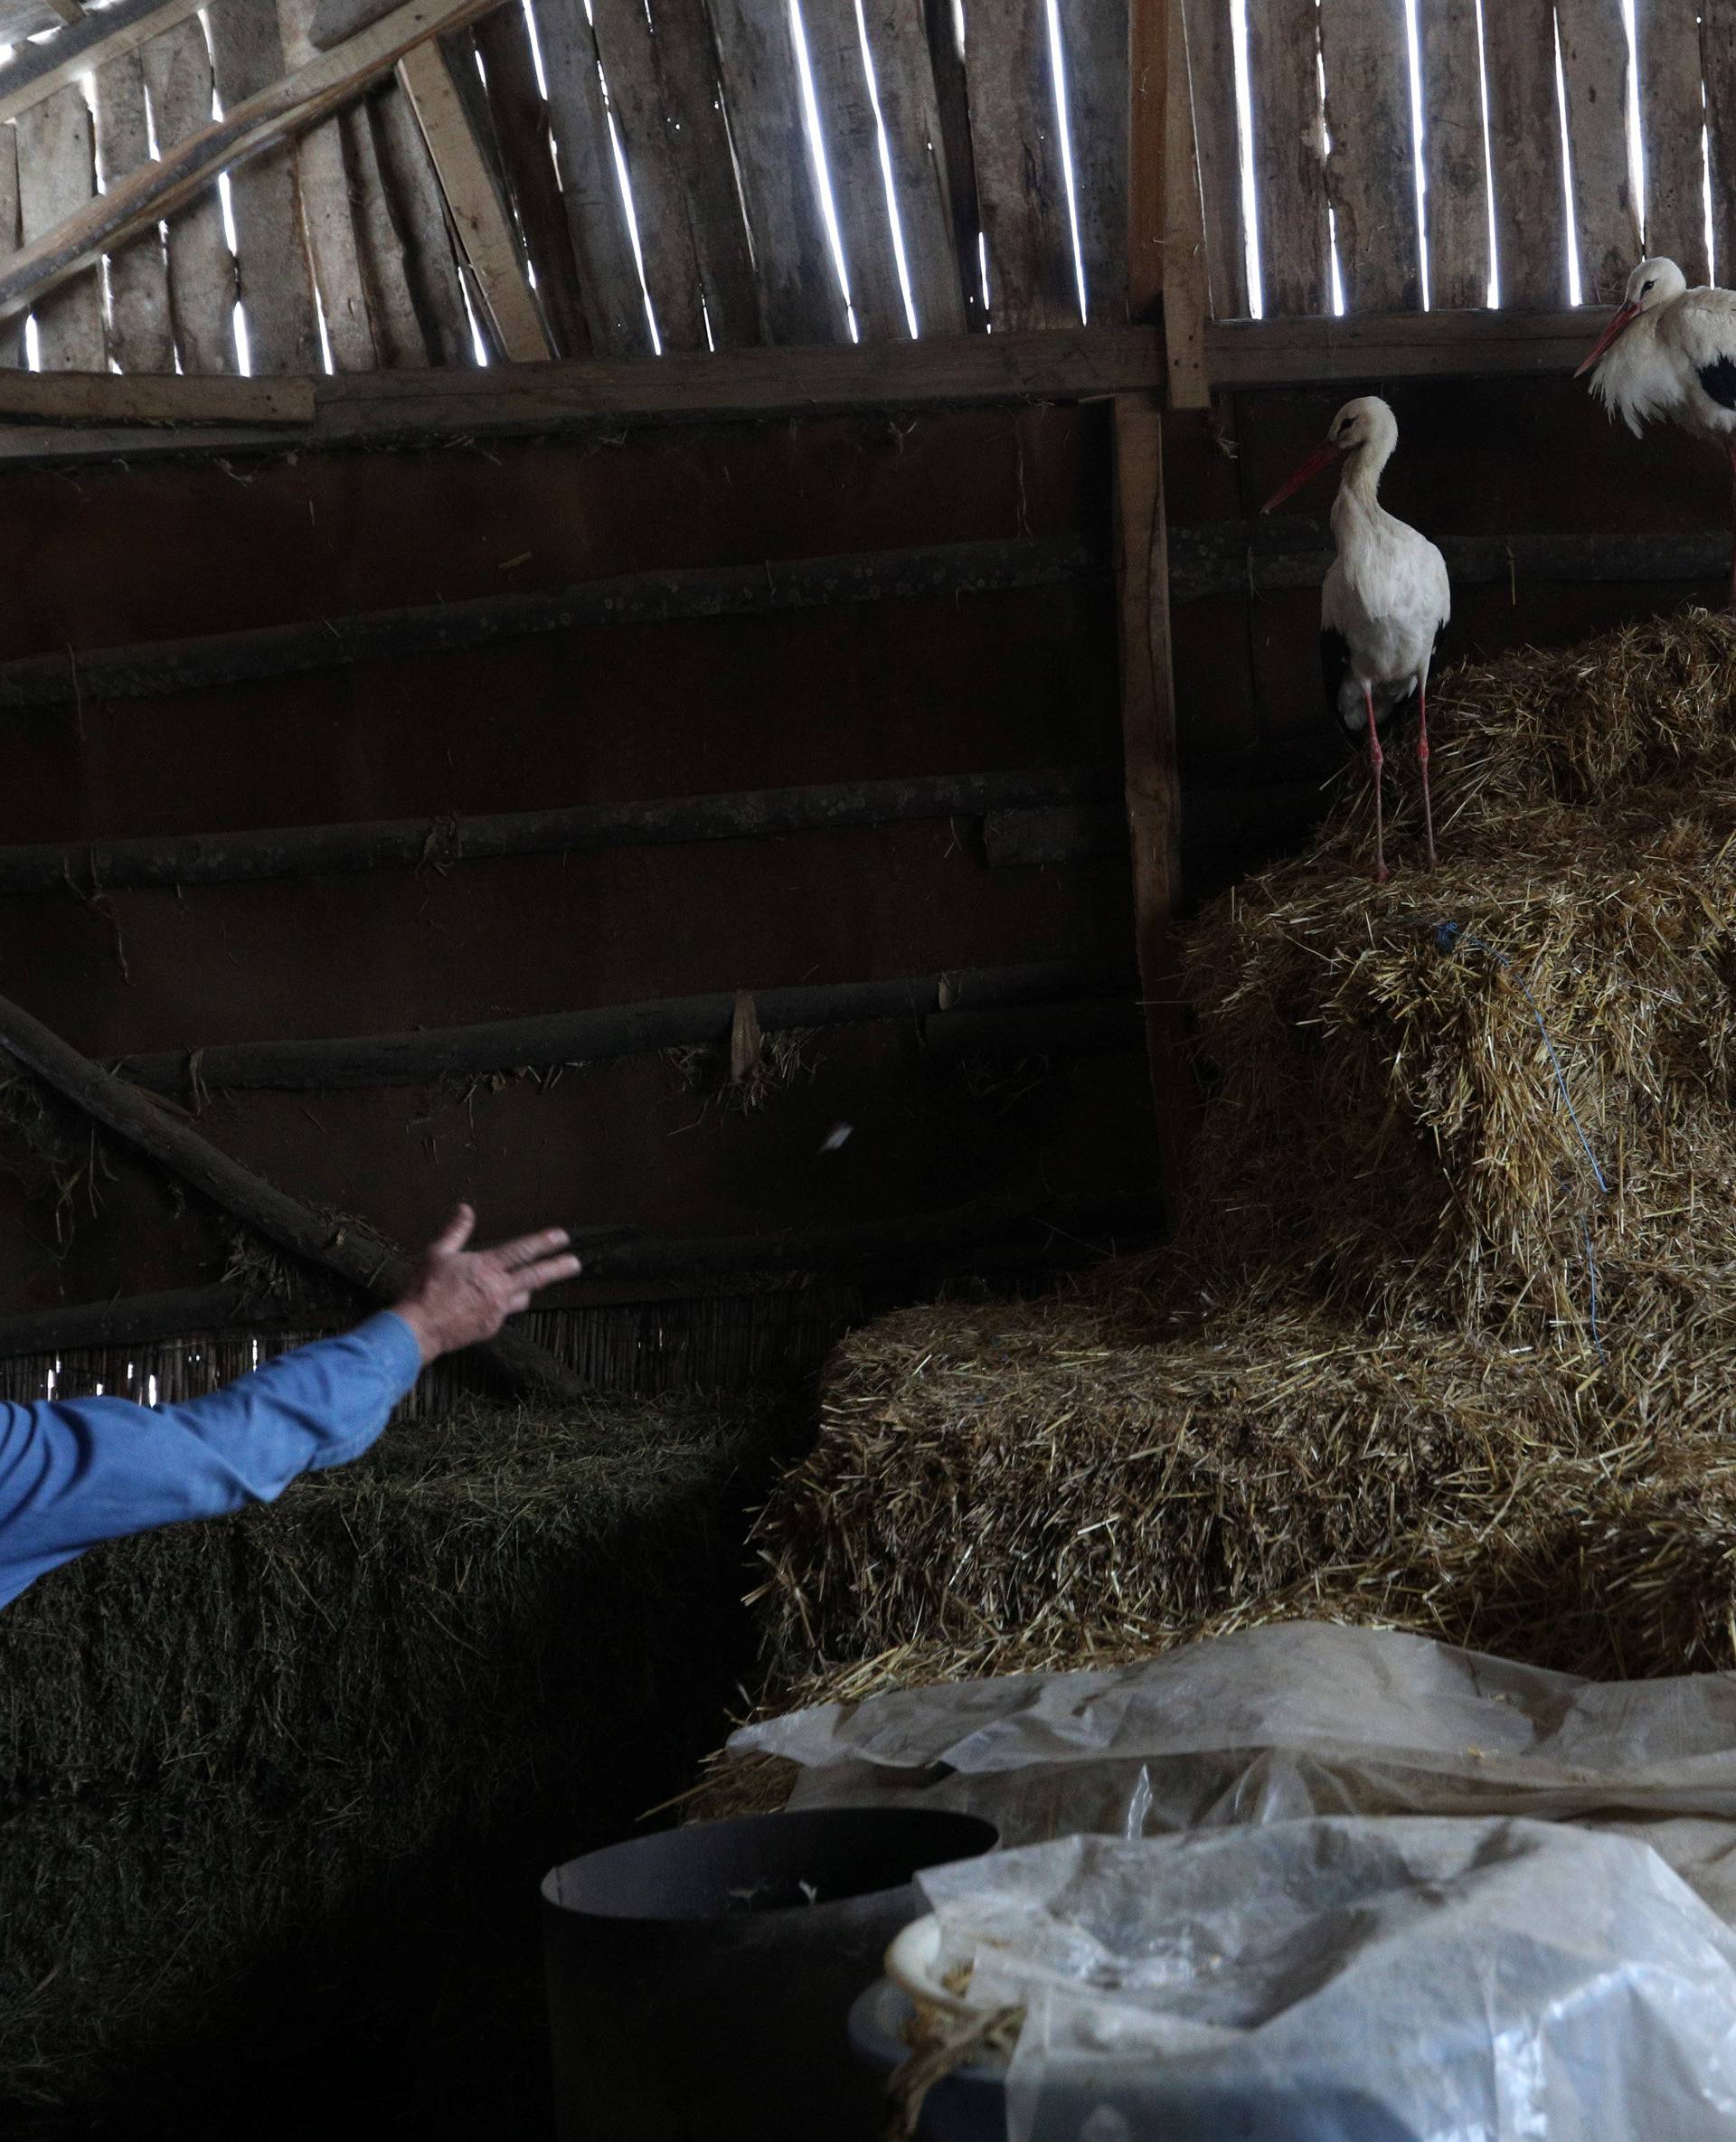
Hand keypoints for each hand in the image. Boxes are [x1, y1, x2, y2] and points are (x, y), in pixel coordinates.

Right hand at [391, 1205, 581, 1363]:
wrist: (418, 1328)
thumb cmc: (424, 1289)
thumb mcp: (437, 1253)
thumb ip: (456, 1231)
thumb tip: (464, 1210)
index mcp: (486, 1267)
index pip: (522, 1250)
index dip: (544, 1242)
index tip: (561, 1236)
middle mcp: (497, 1289)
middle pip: (536, 1276)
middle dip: (558, 1268)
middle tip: (575, 1263)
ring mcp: (497, 1310)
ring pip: (523, 1297)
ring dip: (528, 1289)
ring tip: (533, 1284)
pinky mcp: (491, 1327)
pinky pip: (505, 1313)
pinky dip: (504, 1305)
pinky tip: (494, 1303)